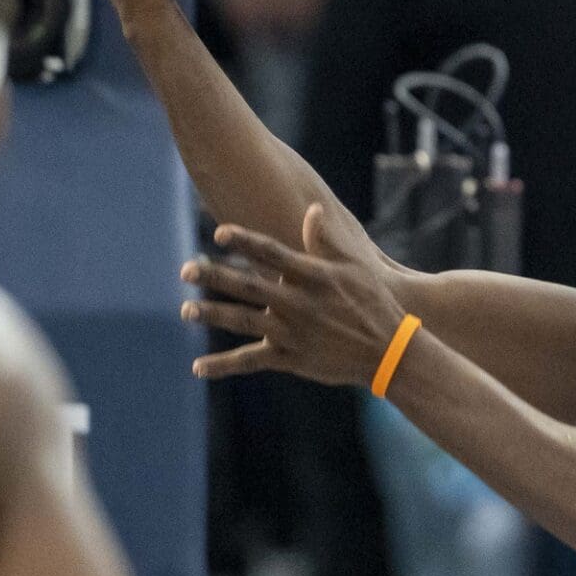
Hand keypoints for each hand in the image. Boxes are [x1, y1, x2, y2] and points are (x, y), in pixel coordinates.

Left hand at [179, 205, 410, 387]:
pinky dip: (223, 365)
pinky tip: (198, 367)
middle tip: (185, 270)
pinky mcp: (291, 360)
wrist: (390, 352)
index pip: (272, 254)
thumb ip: (328, 240)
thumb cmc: (374, 303)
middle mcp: (299, 304)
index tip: (219, 233)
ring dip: (213, 315)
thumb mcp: (356, 268)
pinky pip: (251, 361)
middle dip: (215, 277)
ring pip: (244, 322)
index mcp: (314, 277)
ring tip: (186, 311)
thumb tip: (311, 209)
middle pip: (249, 286)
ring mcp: (293, 333)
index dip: (245, 242)